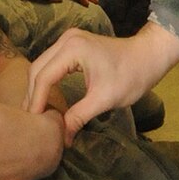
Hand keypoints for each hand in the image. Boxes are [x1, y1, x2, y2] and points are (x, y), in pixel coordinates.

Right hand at [26, 20, 178, 140]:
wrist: (149, 56)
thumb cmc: (131, 76)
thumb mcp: (105, 99)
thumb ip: (80, 117)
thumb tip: (63, 140)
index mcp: (73, 49)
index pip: (43, 77)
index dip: (36, 101)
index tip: (33, 123)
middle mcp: (66, 39)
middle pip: (37, 68)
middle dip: (32, 94)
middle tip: (29, 120)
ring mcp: (69, 39)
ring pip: (42, 65)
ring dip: (37, 88)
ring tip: (35, 111)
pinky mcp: (73, 44)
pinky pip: (51, 63)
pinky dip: (45, 80)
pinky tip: (45, 97)